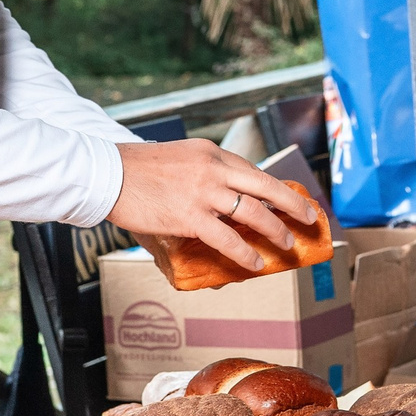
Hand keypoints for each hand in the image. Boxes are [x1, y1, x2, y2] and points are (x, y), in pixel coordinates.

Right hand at [108, 139, 320, 272]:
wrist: (107, 173)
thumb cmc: (135, 170)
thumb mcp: (177, 159)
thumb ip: (198, 175)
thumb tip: (215, 204)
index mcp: (210, 152)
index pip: (251, 170)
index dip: (274, 187)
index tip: (288, 198)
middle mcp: (213, 167)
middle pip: (265, 186)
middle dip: (292, 204)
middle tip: (309, 218)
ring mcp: (204, 192)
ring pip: (254, 212)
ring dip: (276, 230)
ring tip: (287, 244)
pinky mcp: (191, 216)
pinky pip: (228, 238)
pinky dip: (246, 253)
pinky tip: (255, 263)